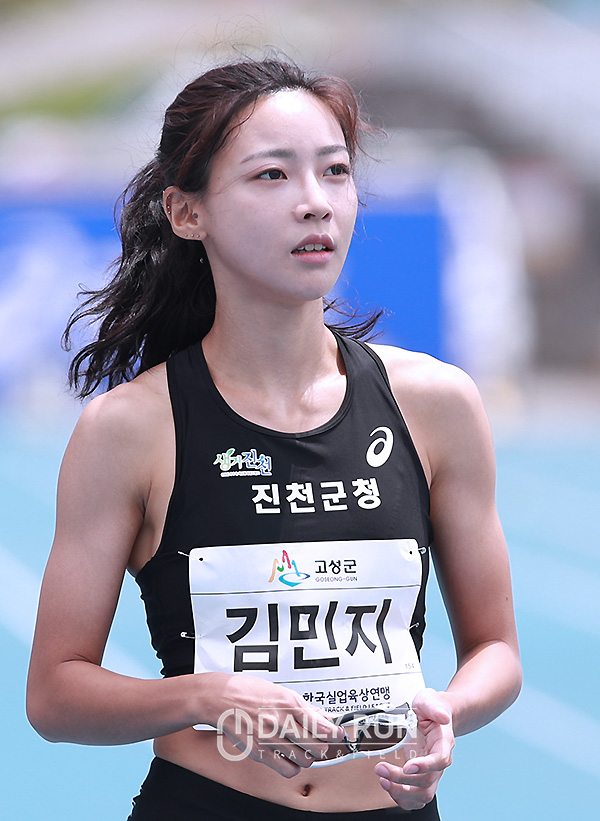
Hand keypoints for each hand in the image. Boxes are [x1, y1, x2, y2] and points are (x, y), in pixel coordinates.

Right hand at [210, 674, 343, 777]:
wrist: (221, 698)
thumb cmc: (248, 691)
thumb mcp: (280, 691)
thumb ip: (303, 707)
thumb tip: (323, 717)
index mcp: (288, 703)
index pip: (320, 725)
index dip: (334, 733)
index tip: (338, 734)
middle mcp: (280, 721)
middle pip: (316, 746)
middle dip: (322, 747)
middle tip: (320, 743)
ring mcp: (270, 738)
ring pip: (304, 760)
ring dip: (308, 757)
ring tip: (303, 750)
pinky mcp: (259, 752)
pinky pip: (286, 769)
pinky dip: (293, 767)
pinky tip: (290, 758)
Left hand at [374, 688, 453, 810]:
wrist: (433, 715)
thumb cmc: (430, 709)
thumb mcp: (430, 700)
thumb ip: (435, 708)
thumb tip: (443, 717)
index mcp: (443, 743)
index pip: (440, 760)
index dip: (424, 766)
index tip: (407, 765)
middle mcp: (438, 761)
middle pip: (427, 782)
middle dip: (402, 780)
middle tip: (382, 769)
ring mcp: (430, 772)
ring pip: (423, 795)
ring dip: (401, 793)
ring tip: (383, 781)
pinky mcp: (421, 777)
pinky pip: (416, 798)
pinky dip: (403, 799)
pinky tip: (390, 788)